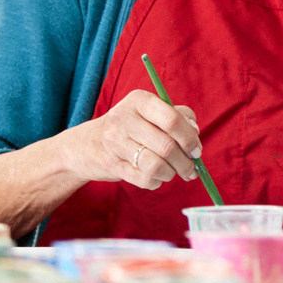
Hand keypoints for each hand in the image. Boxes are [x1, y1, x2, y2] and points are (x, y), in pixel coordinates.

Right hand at [60, 89, 202, 191]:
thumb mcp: (148, 112)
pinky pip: (144, 179)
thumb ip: (175, 115)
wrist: (85, 145)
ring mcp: (115, 142)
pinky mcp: (111, 164)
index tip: (196, 150)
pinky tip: (157, 177)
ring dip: (172, 174)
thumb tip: (195, 131)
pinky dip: (156, 182)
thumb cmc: (128, 127)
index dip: (190, 138)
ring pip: (157, 165)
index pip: (172, 120)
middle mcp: (125, 118)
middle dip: (185, 162)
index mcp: (139, 100)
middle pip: (167, 146)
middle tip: (191, 169)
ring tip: (174, 173)